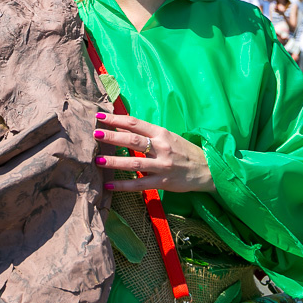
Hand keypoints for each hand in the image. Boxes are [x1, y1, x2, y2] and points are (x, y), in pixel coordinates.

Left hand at [92, 112, 214, 192]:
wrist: (207, 169)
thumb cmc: (184, 151)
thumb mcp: (168, 137)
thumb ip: (148, 133)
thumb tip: (123, 127)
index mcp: (161, 133)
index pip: (135, 123)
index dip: (116, 119)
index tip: (100, 116)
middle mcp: (161, 147)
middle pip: (132, 140)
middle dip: (111, 137)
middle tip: (94, 134)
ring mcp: (162, 166)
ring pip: (134, 163)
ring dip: (114, 161)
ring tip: (98, 160)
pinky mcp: (164, 182)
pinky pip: (140, 185)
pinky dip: (123, 185)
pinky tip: (109, 185)